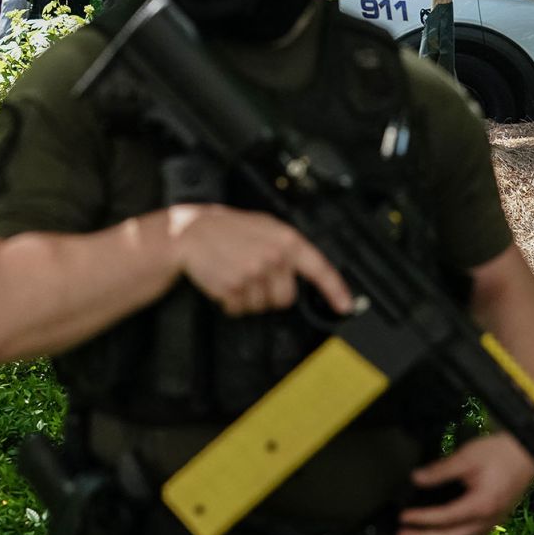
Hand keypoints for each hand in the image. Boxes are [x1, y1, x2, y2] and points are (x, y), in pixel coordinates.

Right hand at [168, 205, 352, 316]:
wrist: (189, 233)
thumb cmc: (226, 229)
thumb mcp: (264, 225)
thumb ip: (287, 246)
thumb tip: (309, 269)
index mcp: (285, 240)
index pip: (319, 269)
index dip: (335, 291)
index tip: (344, 306)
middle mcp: (273, 258)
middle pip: (286, 298)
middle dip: (271, 294)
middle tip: (254, 276)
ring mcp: (253, 275)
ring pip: (262, 306)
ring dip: (249, 298)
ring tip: (236, 275)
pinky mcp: (233, 288)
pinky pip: (240, 309)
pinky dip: (232, 302)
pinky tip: (225, 282)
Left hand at [397, 434, 533, 534]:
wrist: (526, 453)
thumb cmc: (500, 454)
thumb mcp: (467, 456)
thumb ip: (441, 469)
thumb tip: (416, 478)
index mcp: (481, 504)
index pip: (446, 517)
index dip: (422, 519)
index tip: (403, 517)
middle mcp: (488, 520)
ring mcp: (492, 524)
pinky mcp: (492, 522)